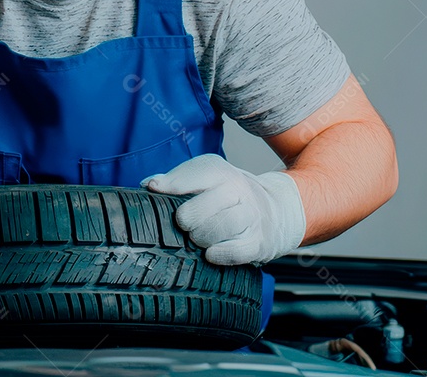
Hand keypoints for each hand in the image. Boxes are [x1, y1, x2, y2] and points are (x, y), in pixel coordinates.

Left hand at [140, 153, 305, 264]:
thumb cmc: (228, 197)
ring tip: (197, 238)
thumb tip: (149, 184)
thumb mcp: (207, 179)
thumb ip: (177, 180)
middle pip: (200, 207)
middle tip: (184, 224)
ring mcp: (251, 216)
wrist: (277, 210)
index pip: (196, 172)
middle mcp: (239, 190)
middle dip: (185, 220)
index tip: (154, 189)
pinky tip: (210, 253)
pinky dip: (218, 254)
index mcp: (221, 172)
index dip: (172, 184)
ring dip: (200, 238)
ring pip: (219, 228)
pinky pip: (235, 251)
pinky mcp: (259, 242)